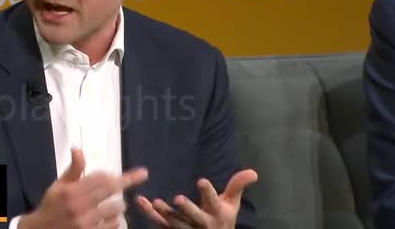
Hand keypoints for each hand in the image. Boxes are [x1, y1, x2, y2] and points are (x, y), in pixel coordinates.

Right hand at [19, 148, 148, 228]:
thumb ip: (73, 170)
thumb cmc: (51, 206)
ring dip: (119, 204)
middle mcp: (79, 206)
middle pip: (110, 189)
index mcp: (71, 191)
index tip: (129, 170)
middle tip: (142, 174)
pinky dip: (115, 220)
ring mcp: (86, 223)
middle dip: (128, 180)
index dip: (115, 173)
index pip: (100, 178)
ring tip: (116, 204)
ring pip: (115, 209)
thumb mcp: (58, 186)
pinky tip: (111, 217)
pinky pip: (112, 226)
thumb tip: (77, 149)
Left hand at [136, 169, 257, 228]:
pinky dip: (149, 212)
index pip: (213, 202)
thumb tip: (253, 172)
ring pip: (175, 222)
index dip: (208, 192)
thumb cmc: (222, 218)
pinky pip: (159, 222)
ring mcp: (186, 228)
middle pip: (194, 216)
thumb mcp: (231, 204)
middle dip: (186, 209)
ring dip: (164, 212)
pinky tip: (140, 201)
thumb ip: (237, 186)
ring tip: (155, 202)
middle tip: (177, 198)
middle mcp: (202, 223)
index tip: (201, 181)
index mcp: (217, 214)